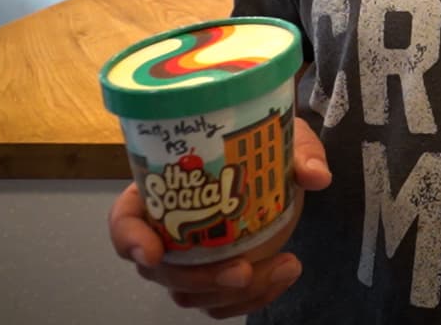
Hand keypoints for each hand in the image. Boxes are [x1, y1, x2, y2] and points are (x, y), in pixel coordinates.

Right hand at [109, 118, 331, 317]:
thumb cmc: (262, 143)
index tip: (153, 252)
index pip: (124, 220)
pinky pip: (223, 304)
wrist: (284, 167)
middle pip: (159, 271)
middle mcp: (166, 230)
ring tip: (285, 266)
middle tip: (243, 271)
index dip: (129, 239)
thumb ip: (298, 150)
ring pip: (191, 295)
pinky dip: (255, 298)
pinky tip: (286, 273)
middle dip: (198, 279)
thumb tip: (315, 174)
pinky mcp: (218, 278)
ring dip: (234, 294)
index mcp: (161, 190)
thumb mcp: (280, 135)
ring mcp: (191, 260)